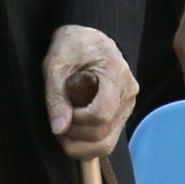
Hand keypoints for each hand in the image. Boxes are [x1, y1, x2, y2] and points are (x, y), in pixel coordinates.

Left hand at [43, 25, 136, 159]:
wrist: (90, 37)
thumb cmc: (73, 45)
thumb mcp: (56, 63)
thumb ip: (56, 95)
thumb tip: (58, 129)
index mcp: (116, 74)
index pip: (101, 113)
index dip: (77, 120)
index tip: (62, 111)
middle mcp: (128, 93)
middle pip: (103, 133)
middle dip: (75, 136)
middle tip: (58, 124)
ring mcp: (127, 106)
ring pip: (107, 144)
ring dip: (81, 146)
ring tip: (64, 131)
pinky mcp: (121, 115)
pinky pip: (107, 140)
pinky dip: (88, 145)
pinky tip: (73, 132)